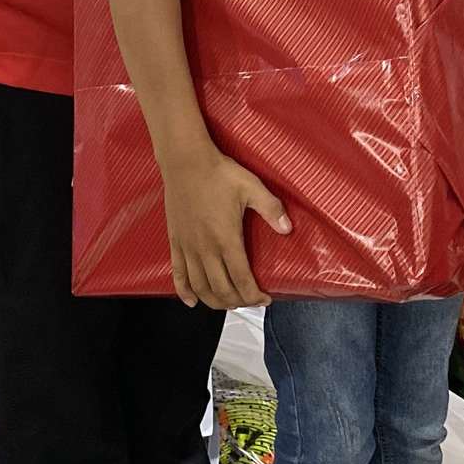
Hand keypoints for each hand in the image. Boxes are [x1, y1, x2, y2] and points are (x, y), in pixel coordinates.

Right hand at [162, 146, 291, 309]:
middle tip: (250, 301)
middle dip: (238, 302)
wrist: (186, 161)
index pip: (242, 281)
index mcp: (226, 239)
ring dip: (215, 302)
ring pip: (200, 287)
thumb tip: (288, 229)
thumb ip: (272, 209)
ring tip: (229, 303)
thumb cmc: (219, 173)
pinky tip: (192, 301)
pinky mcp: (175, 242)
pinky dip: (184, 292)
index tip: (265, 299)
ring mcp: (188, 247)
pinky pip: (177, 274)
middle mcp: (205, 249)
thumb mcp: (252, 187)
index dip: (254, 296)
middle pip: (221, 290)